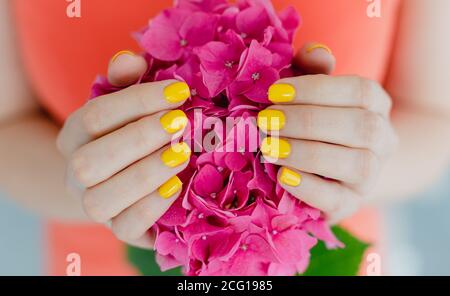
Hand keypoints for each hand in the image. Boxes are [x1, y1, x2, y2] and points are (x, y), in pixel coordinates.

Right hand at [57, 51, 191, 248]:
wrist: (122, 179)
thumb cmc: (131, 133)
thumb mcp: (127, 104)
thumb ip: (126, 81)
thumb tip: (131, 59)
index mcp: (75, 135)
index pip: (94, 116)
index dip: (136, 102)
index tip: (179, 91)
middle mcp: (77, 172)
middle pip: (90, 161)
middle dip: (139, 138)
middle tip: (181, 122)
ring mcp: (94, 204)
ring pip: (102, 199)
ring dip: (145, 174)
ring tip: (182, 153)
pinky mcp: (118, 228)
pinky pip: (125, 228)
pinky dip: (150, 207)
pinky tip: (176, 186)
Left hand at [259, 43, 397, 223]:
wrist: (336, 168)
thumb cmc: (318, 122)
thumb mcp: (314, 93)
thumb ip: (313, 70)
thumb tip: (314, 51)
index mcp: (376, 105)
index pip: (359, 91)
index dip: (316, 89)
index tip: (274, 91)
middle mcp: (383, 140)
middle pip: (359, 127)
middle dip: (307, 121)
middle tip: (265, 120)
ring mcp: (371, 175)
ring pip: (355, 164)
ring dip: (307, 153)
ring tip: (269, 148)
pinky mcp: (352, 203)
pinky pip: (339, 199)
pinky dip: (310, 187)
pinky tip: (282, 176)